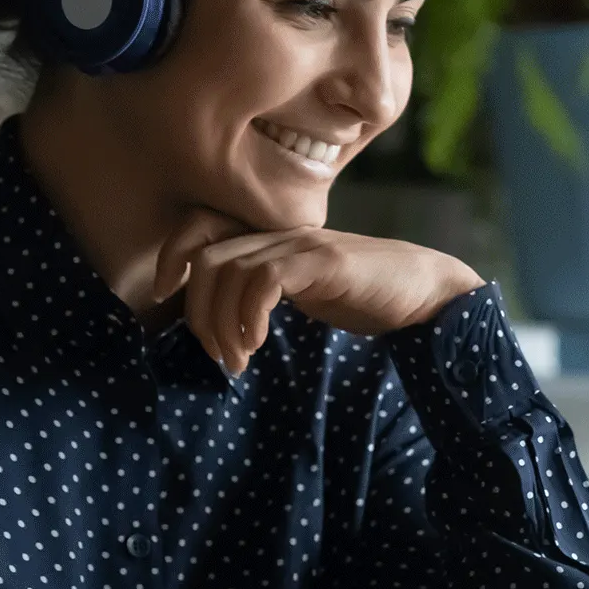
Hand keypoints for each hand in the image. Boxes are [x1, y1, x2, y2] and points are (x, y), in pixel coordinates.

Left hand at [154, 212, 482, 374]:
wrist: (424, 289)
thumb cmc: (365, 295)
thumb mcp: (305, 291)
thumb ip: (268, 292)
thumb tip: (224, 321)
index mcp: (272, 239)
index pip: (201, 228)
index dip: (171, 256)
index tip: (164, 295)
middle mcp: (281, 234)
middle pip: (205, 259)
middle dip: (198, 314)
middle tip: (220, 356)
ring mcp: (302, 245)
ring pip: (228, 271)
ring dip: (222, 325)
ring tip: (239, 360)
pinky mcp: (323, 261)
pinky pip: (264, 280)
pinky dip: (250, 315)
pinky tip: (259, 343)